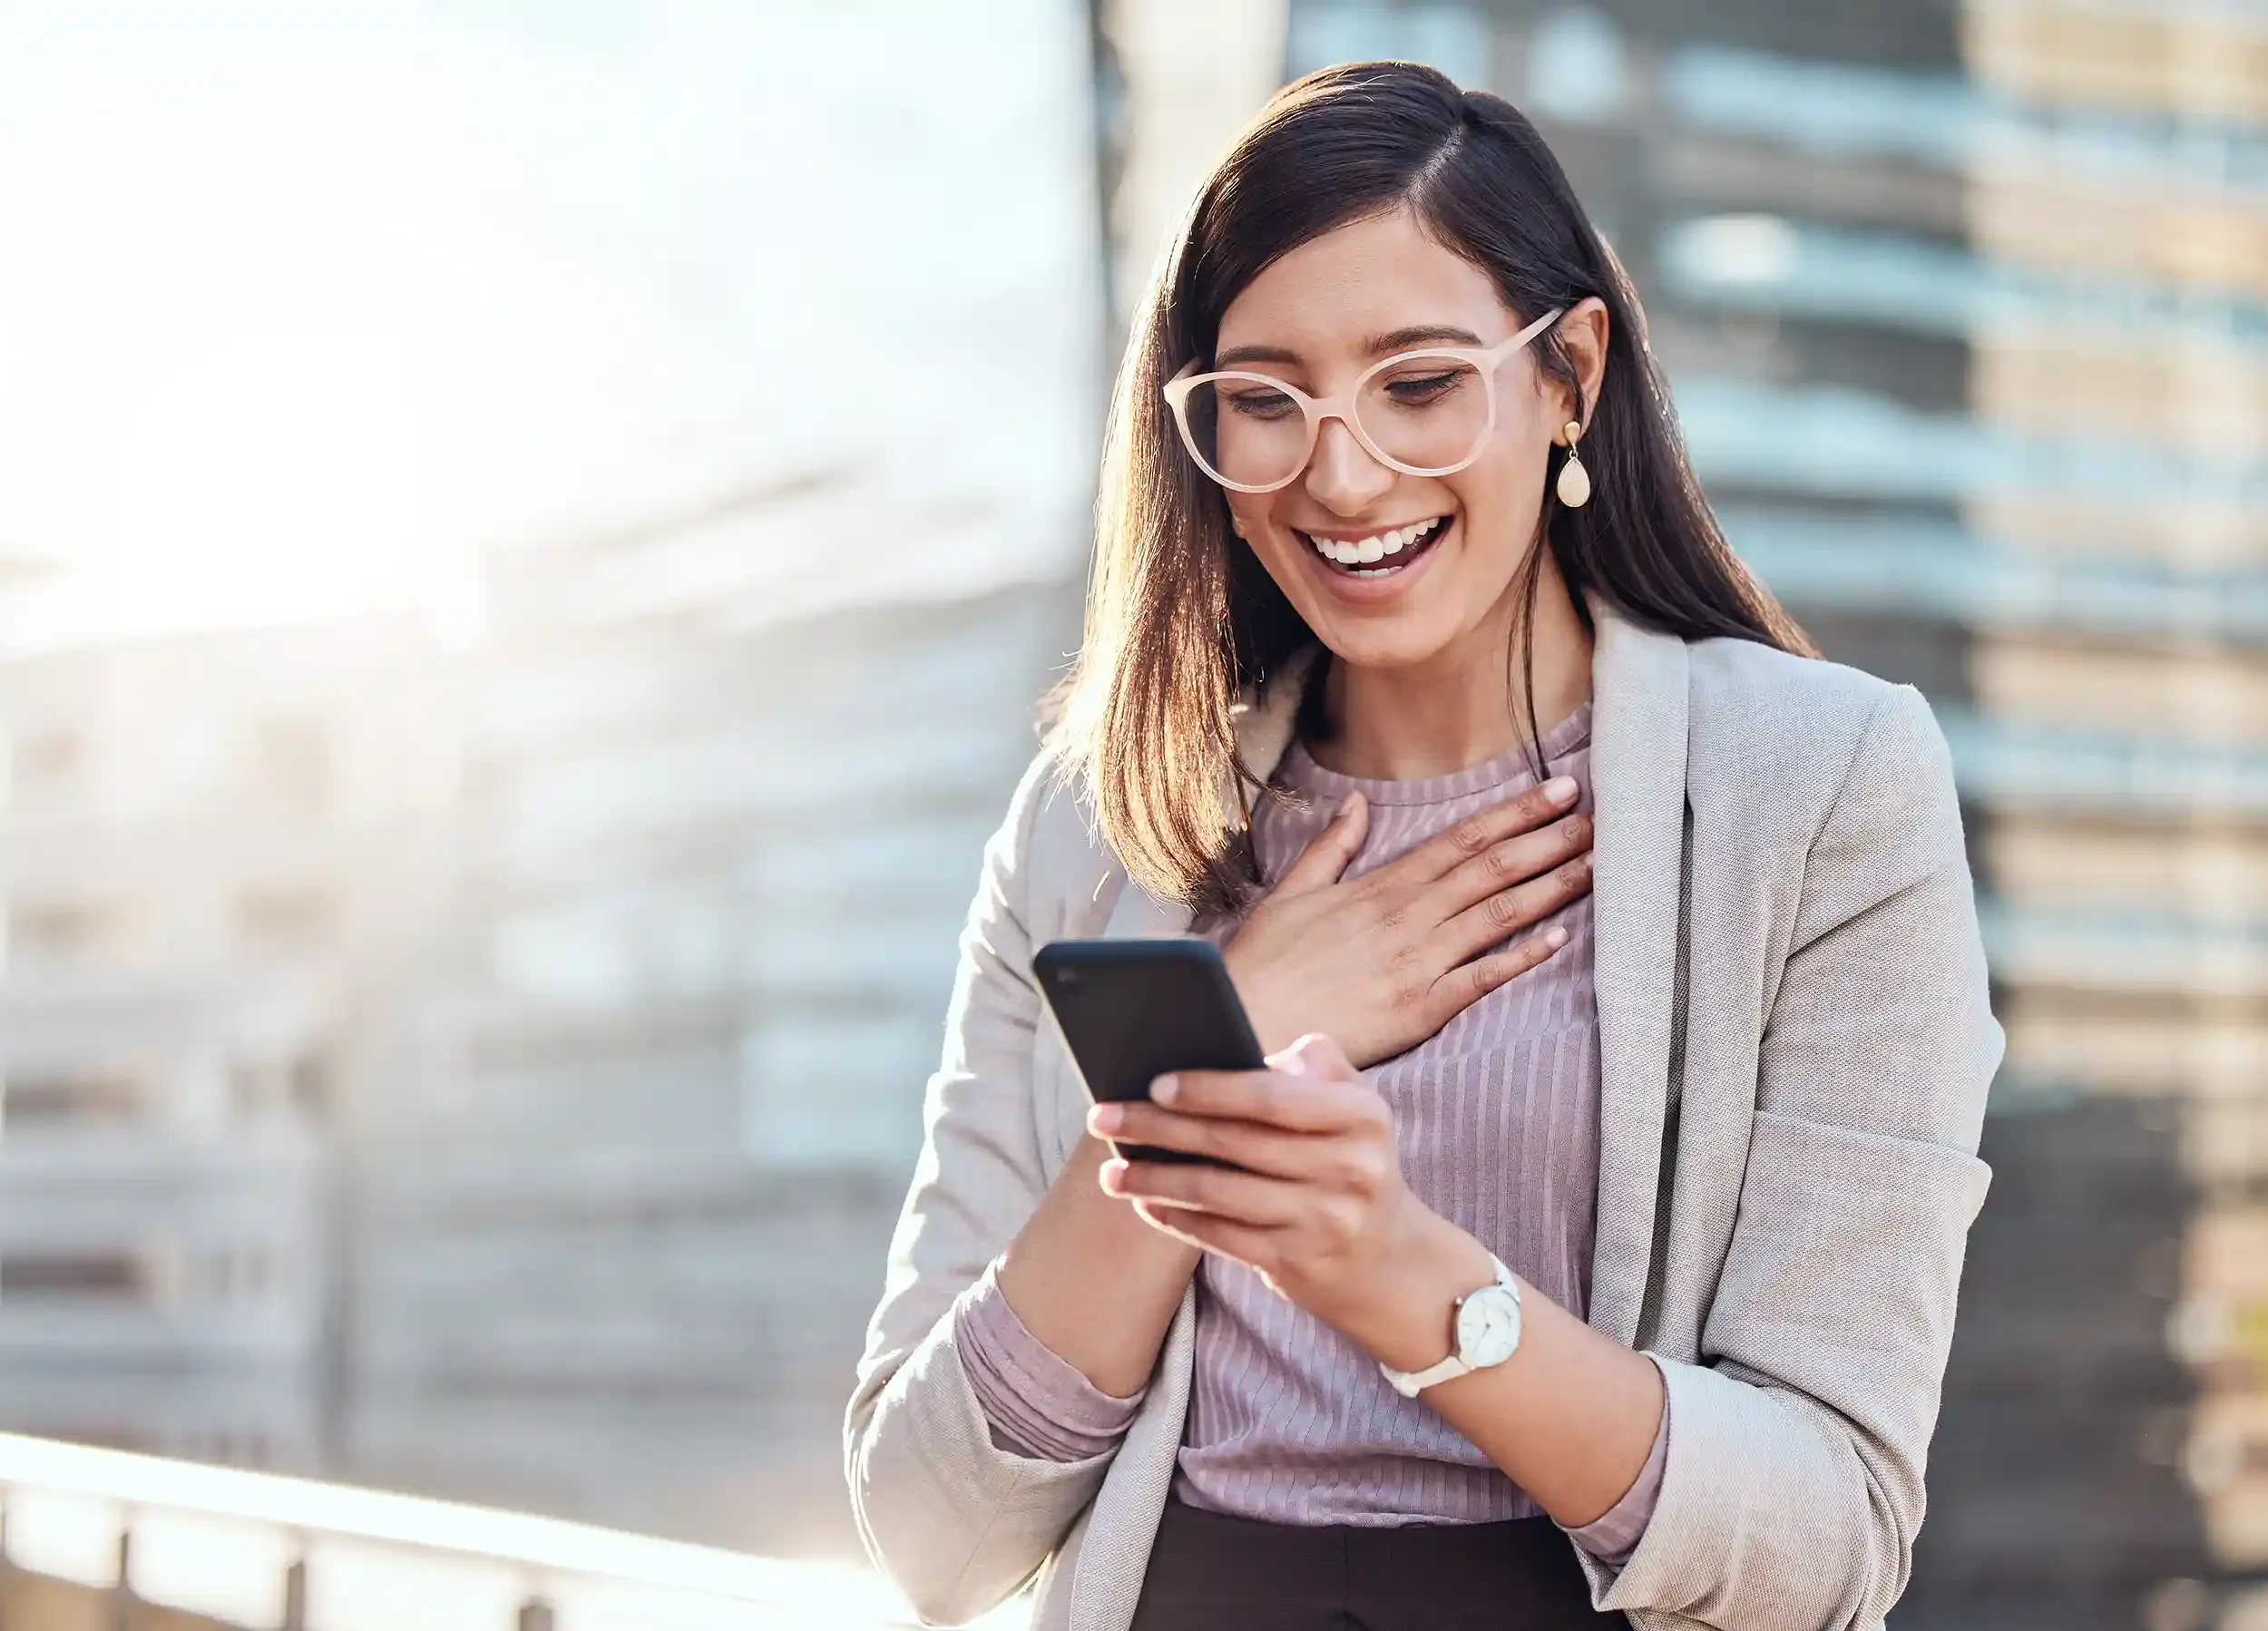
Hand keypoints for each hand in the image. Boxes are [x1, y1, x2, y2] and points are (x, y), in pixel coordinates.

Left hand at [1086, 1035, 1490, 1359]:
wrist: (1392, 1262)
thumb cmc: (1352, 1160)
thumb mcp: (1356, 1106)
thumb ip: (1311, 1065)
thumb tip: (1236, 1052)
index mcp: (1361, 1116)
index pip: (1272, 1096)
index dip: (1209, 1089)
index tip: (1155, 1082)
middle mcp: (1348, 1168)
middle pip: (1233, 1142)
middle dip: (1157, 1129)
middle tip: (1102, 1117)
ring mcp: (1324, 1220)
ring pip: (1218, 1194)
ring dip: (1154, 1181)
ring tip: (1111, 1172)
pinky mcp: (1297, 1263)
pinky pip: (1221, 1237)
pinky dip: (1177, 1219)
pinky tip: (1145, 1204)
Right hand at [1223, 776, 1590, 1064]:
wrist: (1241, 1023)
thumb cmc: (1261, 963)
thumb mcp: (1291, 893)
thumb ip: (1331, 847)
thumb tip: (1358, 804)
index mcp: (1380, 886)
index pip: (1462, 839)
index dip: (1515, 813)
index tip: (1558, 791)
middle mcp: (1407, 916)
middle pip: (1491, 868)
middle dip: (1549, 839)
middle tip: (1600, 816)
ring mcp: (1417, 961)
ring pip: (1497, 914)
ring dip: (1551, 887)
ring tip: (1597, 865)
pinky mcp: (1419, 1008)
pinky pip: (1481, 978)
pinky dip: (1521, 957)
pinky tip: (1559, 939)